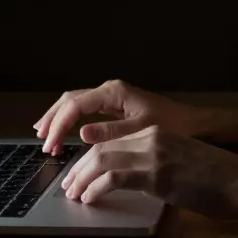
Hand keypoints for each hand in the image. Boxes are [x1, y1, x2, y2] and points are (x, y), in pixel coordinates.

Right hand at [33, 79, 203, 155]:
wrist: (195, 124)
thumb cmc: (172, 126)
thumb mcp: (141, 132)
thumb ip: (110, 132)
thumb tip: (80, 134)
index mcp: (114, 93)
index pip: (75, 105)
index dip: (59, 126)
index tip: (50, 146)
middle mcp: (110, 91)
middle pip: (70, 100)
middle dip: (53, 120)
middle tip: (42, 142)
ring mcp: (112, 97)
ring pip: (75, 103)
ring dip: (59, 118)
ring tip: (45, 137)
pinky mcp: (115, 106)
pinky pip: (85, 109)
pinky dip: (71, 120)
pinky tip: (64, 132)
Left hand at [60, 125, 237, 219]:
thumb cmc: (219, 179)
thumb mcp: (181, 163)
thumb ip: (156, 164)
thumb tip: (130, 179)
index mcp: (157, 131)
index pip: (111, 141)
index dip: (89, 159)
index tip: (78, 174)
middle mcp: (152, 137)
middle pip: (100, 148)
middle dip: (78, 168)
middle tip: (68, 186)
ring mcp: (154, 154)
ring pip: (101, 160)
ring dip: (81, 179)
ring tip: (74, 195)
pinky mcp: (157, 174)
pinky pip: (114, 177)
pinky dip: (96, 188)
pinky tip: (91, 199)